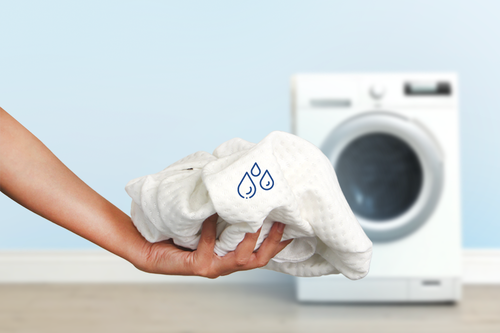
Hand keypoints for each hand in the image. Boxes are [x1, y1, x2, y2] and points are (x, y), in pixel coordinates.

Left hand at [134, 214, 291, 277]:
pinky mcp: (197, 266)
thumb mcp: (207, 221)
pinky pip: (210, 245)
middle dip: (271, 241)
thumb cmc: (179, 232)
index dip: (278, 242)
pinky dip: (212, 228)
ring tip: (253, 216)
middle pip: (258, 259)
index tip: (292, 224)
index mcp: (229, 256)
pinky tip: (212, 212)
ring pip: (241, 258)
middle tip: (280, 219)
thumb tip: (239, 186)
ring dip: (250, 237)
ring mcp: (212, 267)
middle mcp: (223, 265)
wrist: (147, 247)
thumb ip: (223, 213)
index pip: (261, 253)